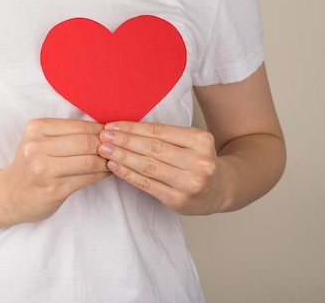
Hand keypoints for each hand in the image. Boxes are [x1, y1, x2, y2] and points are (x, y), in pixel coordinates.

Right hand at [2, 118, 110, 223]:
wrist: (8, 195)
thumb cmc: (30, 165)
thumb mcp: (38, 141)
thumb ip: (64, 133)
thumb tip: (104, 129)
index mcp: (36, 129)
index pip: (79, 126)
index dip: (101, 130)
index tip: (112, 134)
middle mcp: (37, 147)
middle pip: (86, 142)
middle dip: (107, 145)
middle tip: (118, 148)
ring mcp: (44, 170)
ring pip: (89, 161)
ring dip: (107, 161)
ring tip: (115, 160)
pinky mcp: (53, 190)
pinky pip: (87, 179)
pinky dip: (102, 174)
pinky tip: (107, 172)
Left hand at [98, 121, 224, 214]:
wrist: (221, 189)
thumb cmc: (198, 161)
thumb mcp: (191, 141)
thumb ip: (165, 136)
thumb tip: (124, 128)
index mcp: (201, 140)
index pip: (159, 131)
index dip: (133, 128)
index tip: (113, 125)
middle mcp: (198, 161)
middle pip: (153, 148)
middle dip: (124, 141)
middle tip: (104, 136)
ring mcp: (189, 183)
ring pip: (149, 166)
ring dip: (123, 157)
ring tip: (104, 150)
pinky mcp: (178, 200)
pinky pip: (147, 184)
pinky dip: (128, 174)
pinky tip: (115, 166)